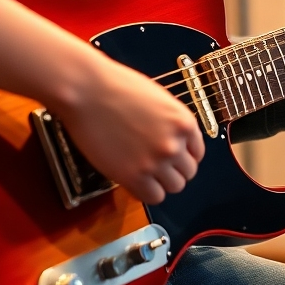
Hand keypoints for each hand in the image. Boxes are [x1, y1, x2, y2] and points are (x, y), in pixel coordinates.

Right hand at [57, 56, 204, 204]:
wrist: (88, 90)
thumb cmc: (116, 87)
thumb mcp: (157, 99)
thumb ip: (170, 123)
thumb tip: (174, 142)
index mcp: (184, 121)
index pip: (197, 153)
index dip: (183, 156)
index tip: (171, 158)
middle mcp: (175, 144)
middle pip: (187, 173)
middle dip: (172, 170)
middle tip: (154, 164)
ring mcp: (156, 162)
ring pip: (173, 188)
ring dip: (160, 182)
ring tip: (142, 171)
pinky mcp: (133, 176)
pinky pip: (153, 197)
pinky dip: (145, 191)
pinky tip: (133, 178)